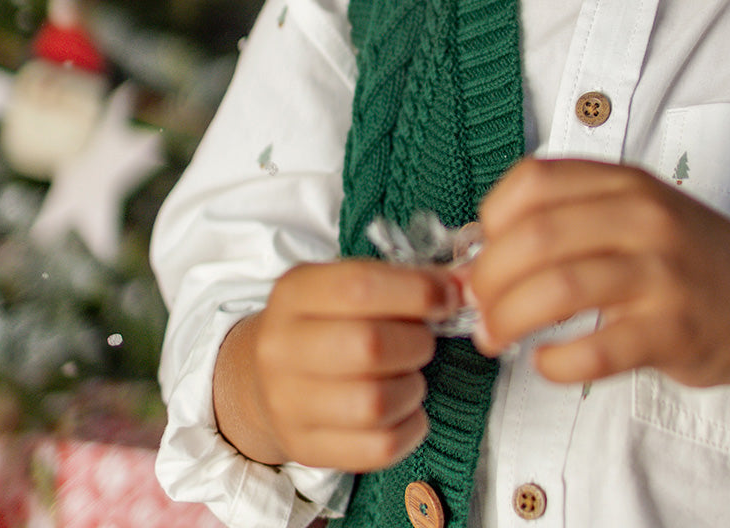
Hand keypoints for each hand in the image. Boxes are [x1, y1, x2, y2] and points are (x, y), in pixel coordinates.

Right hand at [214, 258, 456, 471]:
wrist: (263, 376)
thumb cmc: (327, 322)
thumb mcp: (348, 283)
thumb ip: (405, 280)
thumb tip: (466, 285)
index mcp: (295, 292)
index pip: (360, 286)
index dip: (417, 291)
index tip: (448, 297)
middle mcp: (282, 347)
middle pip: (369, 346)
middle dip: (417, 343)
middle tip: (422, 341)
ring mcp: (288, 403)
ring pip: (374, 403)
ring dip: (413, 388)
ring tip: (410, 376)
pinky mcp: (306, 447)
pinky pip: (377, 449)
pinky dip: (409, 429)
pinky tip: (407, 410)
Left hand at [469, 157, 729, 389]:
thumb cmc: (692, 261)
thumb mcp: (639, 213)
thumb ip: (570, 220)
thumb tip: (478, 253)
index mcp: (627, 182)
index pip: (533, 181)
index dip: (491, 218)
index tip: (481, 251)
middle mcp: (644, 217)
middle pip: (534, 237)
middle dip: (489, 278)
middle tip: (477, 308)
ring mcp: (662, 273)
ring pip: (557, 289)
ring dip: (509, 319)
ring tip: (496, 338)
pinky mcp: (673, 330)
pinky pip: (596, 350)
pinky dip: (556, 362)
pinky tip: (546, 363)